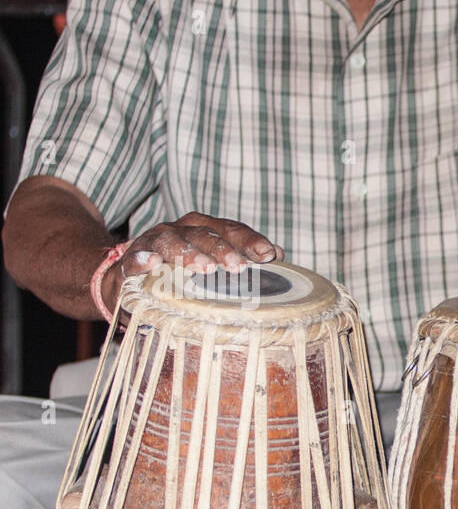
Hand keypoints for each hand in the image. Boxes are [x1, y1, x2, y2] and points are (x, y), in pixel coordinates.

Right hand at [100, 212, 282, 308]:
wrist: (128, 279)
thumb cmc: (181, 273)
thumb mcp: (212, 264)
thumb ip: (243, 256)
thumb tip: (279, 254)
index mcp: (203, 229)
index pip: (230, 229)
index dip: (250, 240)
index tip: (269, 254)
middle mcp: (179, 230)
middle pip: (204, 234)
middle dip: (223, 249)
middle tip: (239, 267)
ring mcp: (153, 243)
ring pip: (172, 242)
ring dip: (189, 253)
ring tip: (204, 268)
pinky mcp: (129, 262)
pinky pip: (135, 259)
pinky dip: (144, 260)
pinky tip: (153, 264)